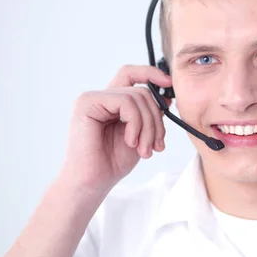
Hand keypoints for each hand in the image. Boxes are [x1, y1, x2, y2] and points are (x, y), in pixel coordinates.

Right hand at [61, 65, 171, 190]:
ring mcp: (92, 98)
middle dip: (156, 119)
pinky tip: (130, 142)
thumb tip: (166, 97)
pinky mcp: (87, 103)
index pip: (132, 74)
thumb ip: (150, 115)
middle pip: (142, 91)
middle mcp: (100, 96)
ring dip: (148, 127)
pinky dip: (135, 124)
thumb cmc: (113, 162)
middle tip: (157, 145)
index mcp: (111, 101)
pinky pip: (125, 102)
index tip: (170, 84)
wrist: (92, 183)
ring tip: (144, 149)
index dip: (151, 74)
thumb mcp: (141, 135)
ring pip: (137, 97)